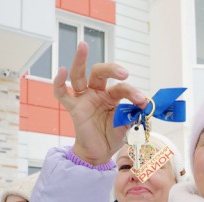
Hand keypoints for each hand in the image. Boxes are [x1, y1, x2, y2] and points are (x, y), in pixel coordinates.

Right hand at [54, 41, 147, 164]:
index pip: (121, 88)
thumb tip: (144, 104)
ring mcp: (84, 99)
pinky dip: (59, 83)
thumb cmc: (111, 137)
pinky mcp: (74, 108)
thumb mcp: (127, 125)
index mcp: (111, 96)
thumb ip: (133, 114)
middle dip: (112, 69)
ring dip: (80, 60)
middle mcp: (96, 93)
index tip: (142, 100)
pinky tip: (61, 71)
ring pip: (79, 76)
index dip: (132, 92)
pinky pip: (62, 94)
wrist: (98, 154)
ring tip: (83, 46)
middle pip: (100, 73)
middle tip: (124, 73)